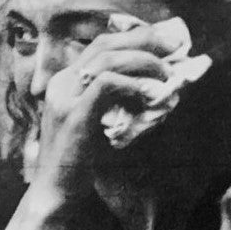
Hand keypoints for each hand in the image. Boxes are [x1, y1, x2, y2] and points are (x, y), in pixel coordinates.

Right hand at [33, 23, 183, 194]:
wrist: (55, 191)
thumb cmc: (81, 162)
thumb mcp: (100, 122)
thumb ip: (120, 100)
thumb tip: (159, 84)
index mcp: (65, 82)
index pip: (101, 44)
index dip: (136, 38)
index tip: (165, 44)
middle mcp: (61, 83)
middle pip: (105, 43)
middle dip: (145, 40)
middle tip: (175, 47)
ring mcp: (64, 97)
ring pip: (108, 58)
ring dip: (144, 62)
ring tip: (165, 75)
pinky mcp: (73, 115)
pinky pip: (107, 84)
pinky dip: (133, 85)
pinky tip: (149, 94)